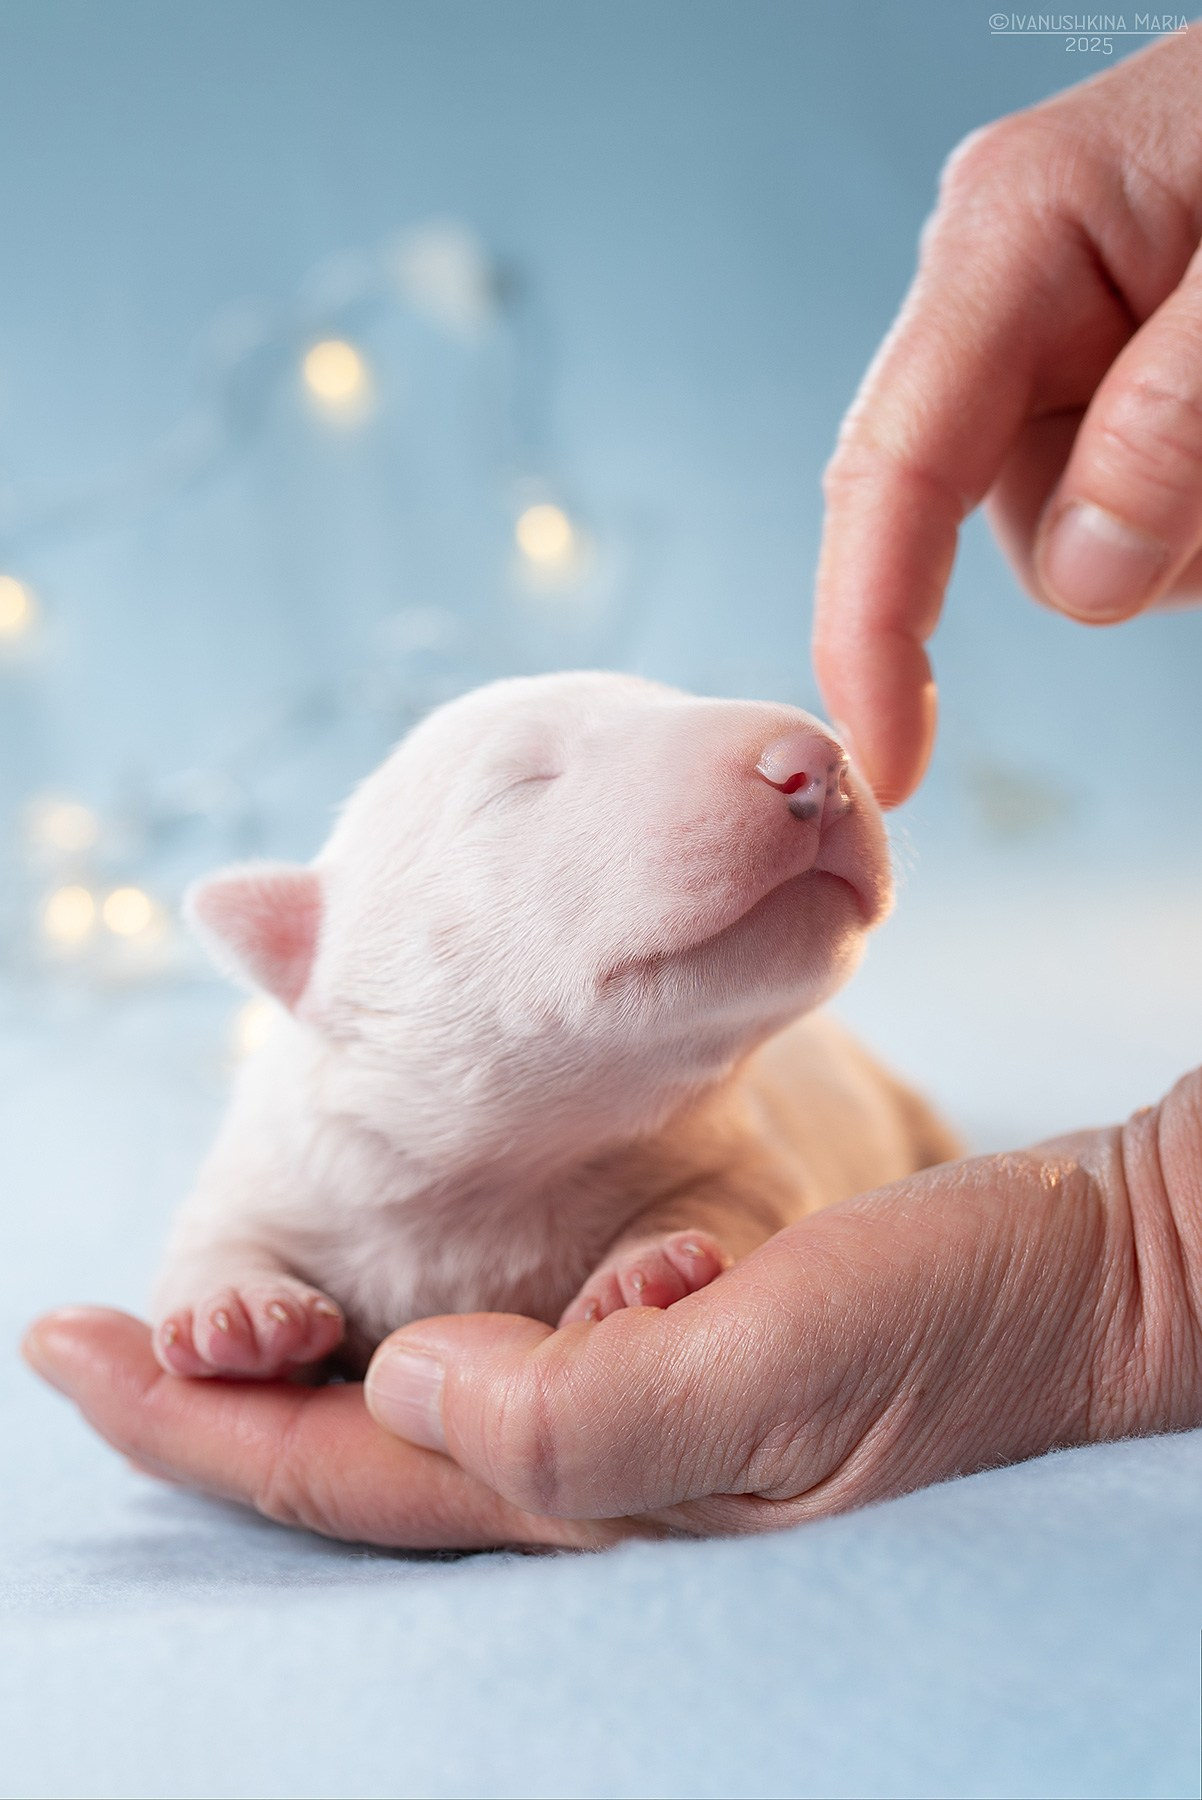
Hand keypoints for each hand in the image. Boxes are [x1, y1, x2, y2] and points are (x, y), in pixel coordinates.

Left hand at [25, 1070, 1201, 1542]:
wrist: (1089, 1271)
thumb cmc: (962, 1320)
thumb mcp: (788, 1370)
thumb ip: (592, 1411)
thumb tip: (411, 1386)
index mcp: (613, 1491)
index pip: (357, 1471)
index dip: (202, 1421)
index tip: (70, 1344)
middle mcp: (613, 1479)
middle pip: (366, 1462)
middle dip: (216, 1410)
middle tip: (83, 1336)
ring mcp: (650, 1424)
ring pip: (429, 1418)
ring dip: (303, 1375)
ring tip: (205, 1324)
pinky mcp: (689, 1363)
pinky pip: (521, 1367)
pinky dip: (427, 1337)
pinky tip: (394, 1299)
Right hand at [814, 27, 1201, 806]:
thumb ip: (1175, 417)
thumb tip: (1088, 569)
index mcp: (1012, 229)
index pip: (893, 467)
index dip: (871, 629)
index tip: (889, 761)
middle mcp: (1005, 293)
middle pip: (1005, 523)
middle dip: (1133, 543)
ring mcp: (1053, 342)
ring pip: (1080, 540)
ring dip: (1186, 531)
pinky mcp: (1105, 383)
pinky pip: (1130, 519)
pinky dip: (1198, 518)